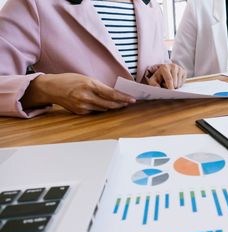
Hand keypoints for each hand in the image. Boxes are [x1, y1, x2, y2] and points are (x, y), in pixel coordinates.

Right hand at [21, 73, 135, 114]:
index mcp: (90, 85)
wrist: (51, 88)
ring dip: (111, 106)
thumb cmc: (69, 80)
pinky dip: (100, 108)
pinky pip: (95, 111)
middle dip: (120, 104)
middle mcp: (87, 97)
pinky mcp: (80, 112)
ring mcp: (83, 106)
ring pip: (103, 109)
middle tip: (128, 103)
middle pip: (110, 104)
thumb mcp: (86, 78)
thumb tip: (114, 94)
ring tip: (118, 103)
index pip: (112, 94)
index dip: (124, 98)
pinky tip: (101, 104)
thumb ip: (100, 86)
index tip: (132, 99)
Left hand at [147, 64, 185, 88]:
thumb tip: (158, 88)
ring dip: (175, 87)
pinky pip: (183, 82)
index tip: (170, 92)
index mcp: (164, 67)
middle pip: (175, 82)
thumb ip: (153, 84)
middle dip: (172, 88)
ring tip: (170, 84)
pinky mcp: (184, 71)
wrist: (164, 71)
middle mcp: (173, 66)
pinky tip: (175, 83)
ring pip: (179, 83)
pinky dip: (179, 85)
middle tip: (167, 88)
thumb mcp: (153, 80)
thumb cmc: (158, 77)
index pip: (169, 79)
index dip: (170, 87)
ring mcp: (179, 68)